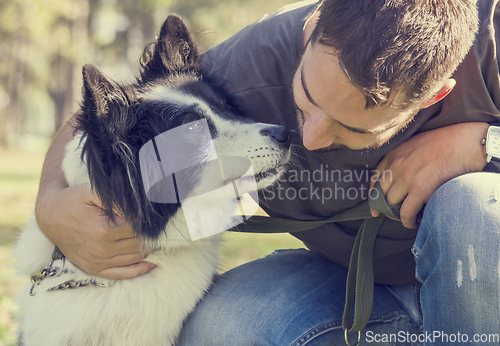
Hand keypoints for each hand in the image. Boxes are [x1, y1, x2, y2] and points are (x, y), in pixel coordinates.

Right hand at [35, 183, 155, 278]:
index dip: (150, 221)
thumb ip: (117, 198)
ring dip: (150, 250)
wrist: (50, 216)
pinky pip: (123, 274)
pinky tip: (153, 261)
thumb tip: (140, 207)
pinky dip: (141, 269)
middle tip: (162, 227)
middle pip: (140, 244)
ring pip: (136, 258)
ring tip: (159, 239)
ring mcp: (98, 262)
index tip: (157, 215)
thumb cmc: (74, 200)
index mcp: (104, 230)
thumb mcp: (93, 191)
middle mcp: (102, 250)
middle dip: (152, 235)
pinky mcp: (94, 269)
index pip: (139, 228)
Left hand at [370, 122, 488, 228]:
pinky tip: (413, 223)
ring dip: (397, 215)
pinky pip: (406, 212)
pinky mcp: (420, 188)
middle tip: (394, 215)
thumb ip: (405, 158)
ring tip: (407, 218)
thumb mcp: (417, 144)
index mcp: (394, 152)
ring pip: (391, 204)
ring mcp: (407, 176)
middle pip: (381, 193)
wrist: (467, 142)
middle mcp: (396, 164)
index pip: (375, 177)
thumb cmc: (448, 142)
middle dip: (385, 207)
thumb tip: (400, 179)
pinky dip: (407, 221)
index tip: (374, 206)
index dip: (373, 194)